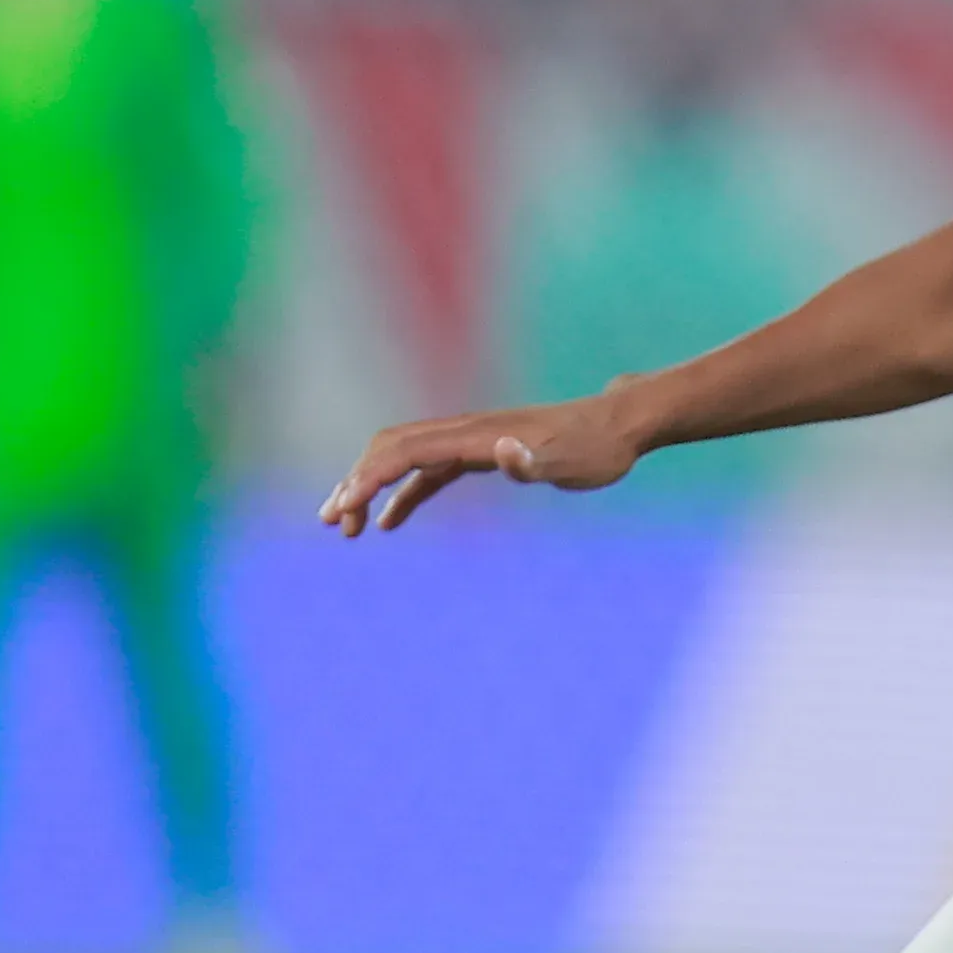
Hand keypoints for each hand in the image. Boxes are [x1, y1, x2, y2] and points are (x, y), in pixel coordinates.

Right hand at [322, 390, 646, 535]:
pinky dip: (403, 494)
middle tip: (333, 523)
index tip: (345, 508)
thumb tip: (506, 453)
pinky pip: (428, 472)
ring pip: (404, 459)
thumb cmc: (597, 448)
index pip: (404, 451)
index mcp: (476, 435)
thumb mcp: (572, 461)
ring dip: (371, 488)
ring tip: (347, 528)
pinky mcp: (482, 453)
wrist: (619, 425)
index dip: (369, 477)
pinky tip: (389, 522)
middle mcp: (466, 432)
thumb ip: (534, 461)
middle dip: (356, 482)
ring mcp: (472, 441)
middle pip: (391, 449)